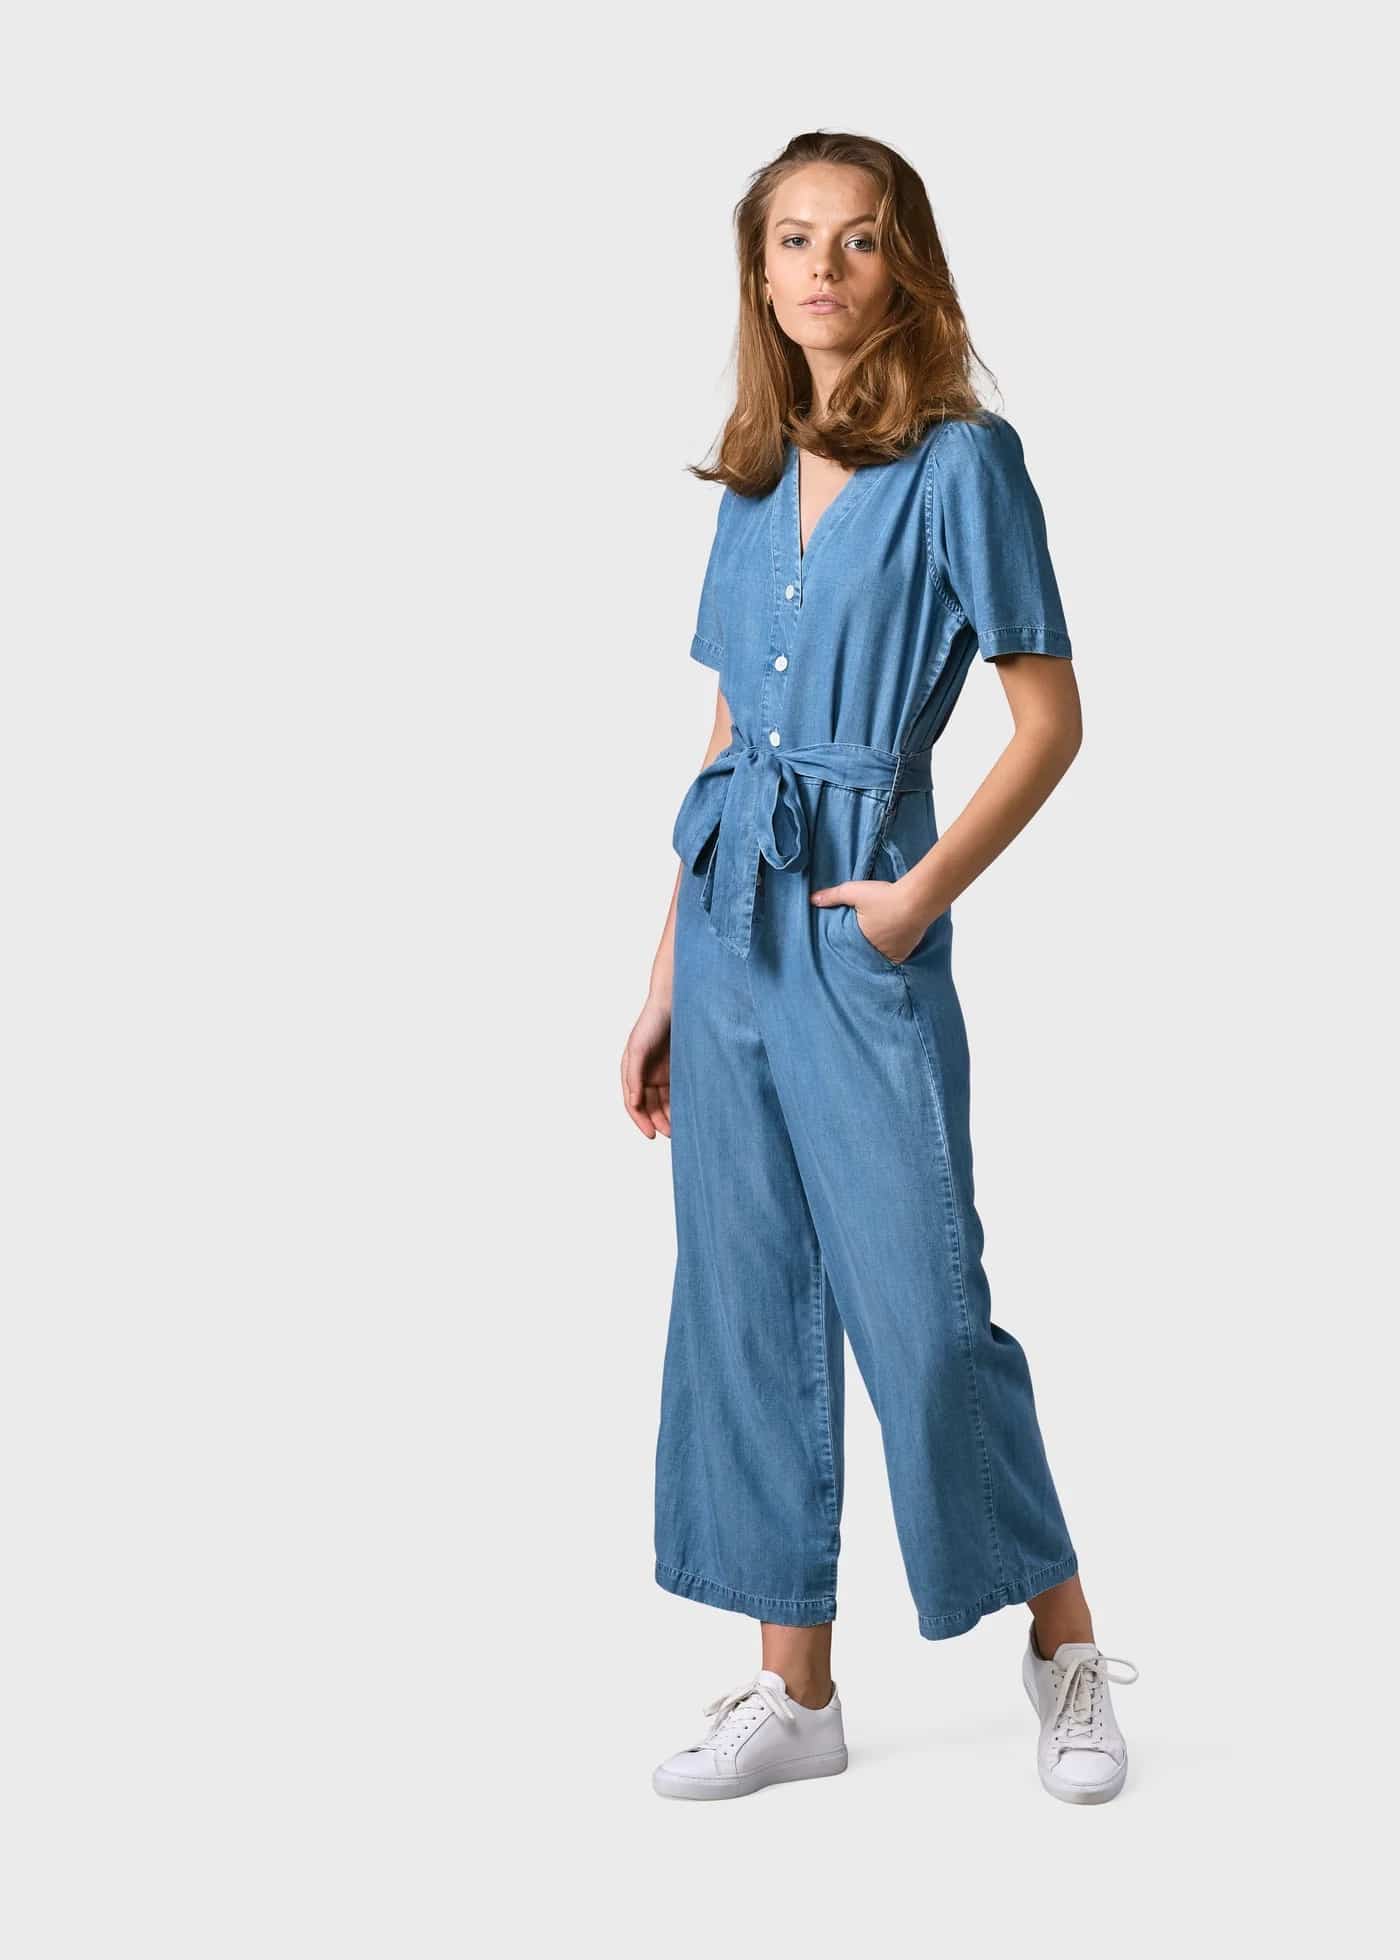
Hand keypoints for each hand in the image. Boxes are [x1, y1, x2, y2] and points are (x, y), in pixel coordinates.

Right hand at [621, 996, 671, 1138]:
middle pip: (651, 1107)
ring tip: (682, 1129)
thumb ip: (633, 1076)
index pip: (634, 1104)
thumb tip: (633, 1103)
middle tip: (671, 1135)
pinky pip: (680, 1092)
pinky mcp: (680, 1069)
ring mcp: (663, 1073)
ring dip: (671, 1117)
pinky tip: (690, 1113)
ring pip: (666, 1102)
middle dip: (659, 1122)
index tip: (652, 1135)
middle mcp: (647, 1075)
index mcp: (633, 1073)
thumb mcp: (637, 1049)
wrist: (676, 1003)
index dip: (641, 1121)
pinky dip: (682, 1104)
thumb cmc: (652, 1023)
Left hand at [810, 877, 925, 965]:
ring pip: (880, 956)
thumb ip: (832, 896)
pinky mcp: (907, 953)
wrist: (917, 901)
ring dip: (877, 951)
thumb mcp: (854, 892)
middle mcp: (876, 953)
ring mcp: (893, 955)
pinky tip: (891, 944)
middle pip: (865, 953)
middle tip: (860, 945)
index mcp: (860, 942)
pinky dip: (892, 951)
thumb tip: (812, 899)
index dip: (846, 947)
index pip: (848, 949)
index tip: (844, 947)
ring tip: (875, 944)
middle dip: (861, 950)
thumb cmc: (885, 897)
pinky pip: (895, 956)